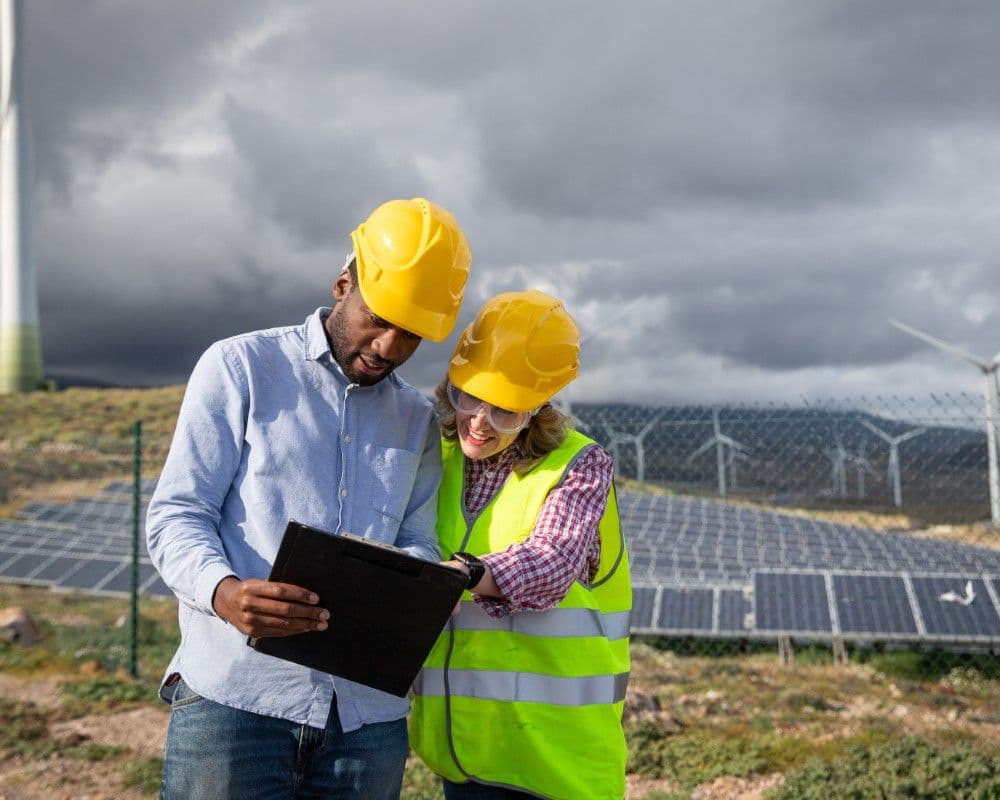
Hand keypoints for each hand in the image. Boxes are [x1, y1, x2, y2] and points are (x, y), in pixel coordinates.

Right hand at [212, 576, 328, 636]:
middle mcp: (249, 604)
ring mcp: (250, 620)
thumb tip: (306, 594)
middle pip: (285, 609)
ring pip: (283, 623)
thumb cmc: (250, 589)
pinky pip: (278, 632)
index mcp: (252, 587)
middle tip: (325, 614)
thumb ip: (277, 587)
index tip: (316, 598)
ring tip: (320, 624)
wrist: (225, 602)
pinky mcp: (252, 632)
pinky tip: (306, 628)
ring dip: (305, 624)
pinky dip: (294, 630)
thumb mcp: (259, 582)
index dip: (300, 595)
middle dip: (308, 612)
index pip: (281, 591)